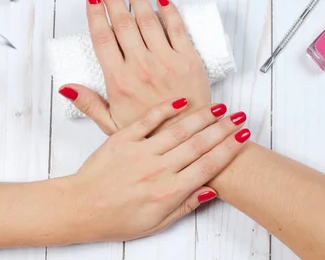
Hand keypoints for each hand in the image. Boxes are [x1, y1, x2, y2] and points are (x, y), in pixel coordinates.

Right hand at [59, 0, 210, 133]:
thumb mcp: (112, 126)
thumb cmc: (152, 134)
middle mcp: (141, 66)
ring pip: (148, 20)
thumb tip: (66, 88)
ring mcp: (166, 61)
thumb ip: (89, 105)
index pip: (102, 38)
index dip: (95, 14)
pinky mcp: (190, 60)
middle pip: (122, 23)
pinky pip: (178, 28)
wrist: (189, 139)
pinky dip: (169, 10)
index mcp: (119, 81)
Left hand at [67, 97, 250, 241]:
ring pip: (178, 130)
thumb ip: (185, 205)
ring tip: (219, 107)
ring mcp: (140, 151)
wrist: (81, 207)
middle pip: (199, 145)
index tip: (243, 137)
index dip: (229, 150)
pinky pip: (147, 120)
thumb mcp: (156, 223)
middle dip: (223, 130)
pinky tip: (181, 100)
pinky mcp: (122, 139)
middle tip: (240, 117)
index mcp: (168, 192)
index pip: (208, 166)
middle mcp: (158, 169)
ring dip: (201, 117)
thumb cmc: (115, 218)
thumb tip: (210, 190)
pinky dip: (165, 109)